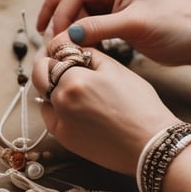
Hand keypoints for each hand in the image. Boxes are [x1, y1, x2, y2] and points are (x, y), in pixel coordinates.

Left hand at [31, 39, 179, 175]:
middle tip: (62, 66)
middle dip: (48, 68)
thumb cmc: (140, 107)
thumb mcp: (117, 69)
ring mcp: (60, 122)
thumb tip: (71, 46)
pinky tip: (76, 107)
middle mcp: (62, 101)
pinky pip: (51, 117)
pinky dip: (57, 109)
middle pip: (40, 77)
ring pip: (45, 97)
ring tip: (77, 89)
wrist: (149, 144)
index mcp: (74, 80)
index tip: (62, 52)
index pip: (51, 57)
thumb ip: (88, 54)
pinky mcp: (64, 139)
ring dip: (53, 89)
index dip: (56, 52)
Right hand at [36, 0, 190, 70]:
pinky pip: (94, 22)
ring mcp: (119, 2)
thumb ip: (97, 28)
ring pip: (82, 9)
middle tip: (44, 35)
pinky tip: (80, 47)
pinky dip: (83, 33)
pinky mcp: (124, 18)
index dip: (59, 12)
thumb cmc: (178, 25)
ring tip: (61, 45)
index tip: (53, 36)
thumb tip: (65, 34)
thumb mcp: (134, 25)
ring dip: (69, 24)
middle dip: (56, 13)